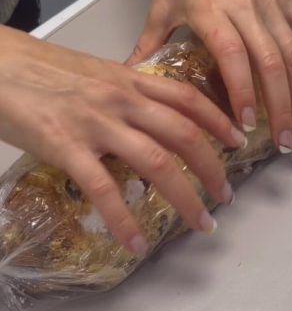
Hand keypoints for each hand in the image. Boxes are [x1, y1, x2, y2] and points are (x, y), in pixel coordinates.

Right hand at [0, 26, 241, 252]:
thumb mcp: (89, 74)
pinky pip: (104, 188)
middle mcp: (120, 99)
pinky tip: (135, 241)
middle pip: (184, 135)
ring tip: (203, 222)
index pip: (188, 99)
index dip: (219, 121)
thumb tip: (144, 121)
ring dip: (186, 198)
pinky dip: (124, 219)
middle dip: (213, 169)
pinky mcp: (64, 145)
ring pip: (157, 164)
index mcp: (128, 79)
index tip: (239, 142)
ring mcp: (95, 122)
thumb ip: (120, 95)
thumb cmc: (32, 69)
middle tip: (226, 196)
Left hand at [128, 0, 291, 152]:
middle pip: (271, 63)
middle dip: (280, 107)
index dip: (243, 91)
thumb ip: (149, 44)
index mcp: (211, 11)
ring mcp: (272, 4)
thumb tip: (129, 79)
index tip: (247, 125)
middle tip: (282, 141)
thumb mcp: (161, 6)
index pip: (233, 55)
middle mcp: (246, 8)